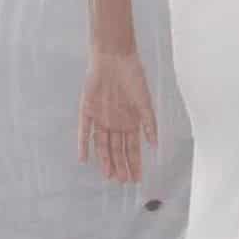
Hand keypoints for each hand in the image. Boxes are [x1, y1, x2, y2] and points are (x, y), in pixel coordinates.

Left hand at [78, 50, 157, 183]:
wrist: (114, 57)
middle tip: (123, 181)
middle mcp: (115, 122)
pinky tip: (84, 159)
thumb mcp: (145, 101)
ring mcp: (100, 118)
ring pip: (102, 144)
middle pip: (117, 149)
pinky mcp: (87, 110)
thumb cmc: (133, 76)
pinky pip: (84, 131)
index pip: (132, 148)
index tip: (136, 179)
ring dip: (105, 160)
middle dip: (121, 165)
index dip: (135, 163)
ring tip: (109, 175)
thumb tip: (155, 144)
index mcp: (130, 120)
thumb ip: (149, 123)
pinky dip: (83, 144)